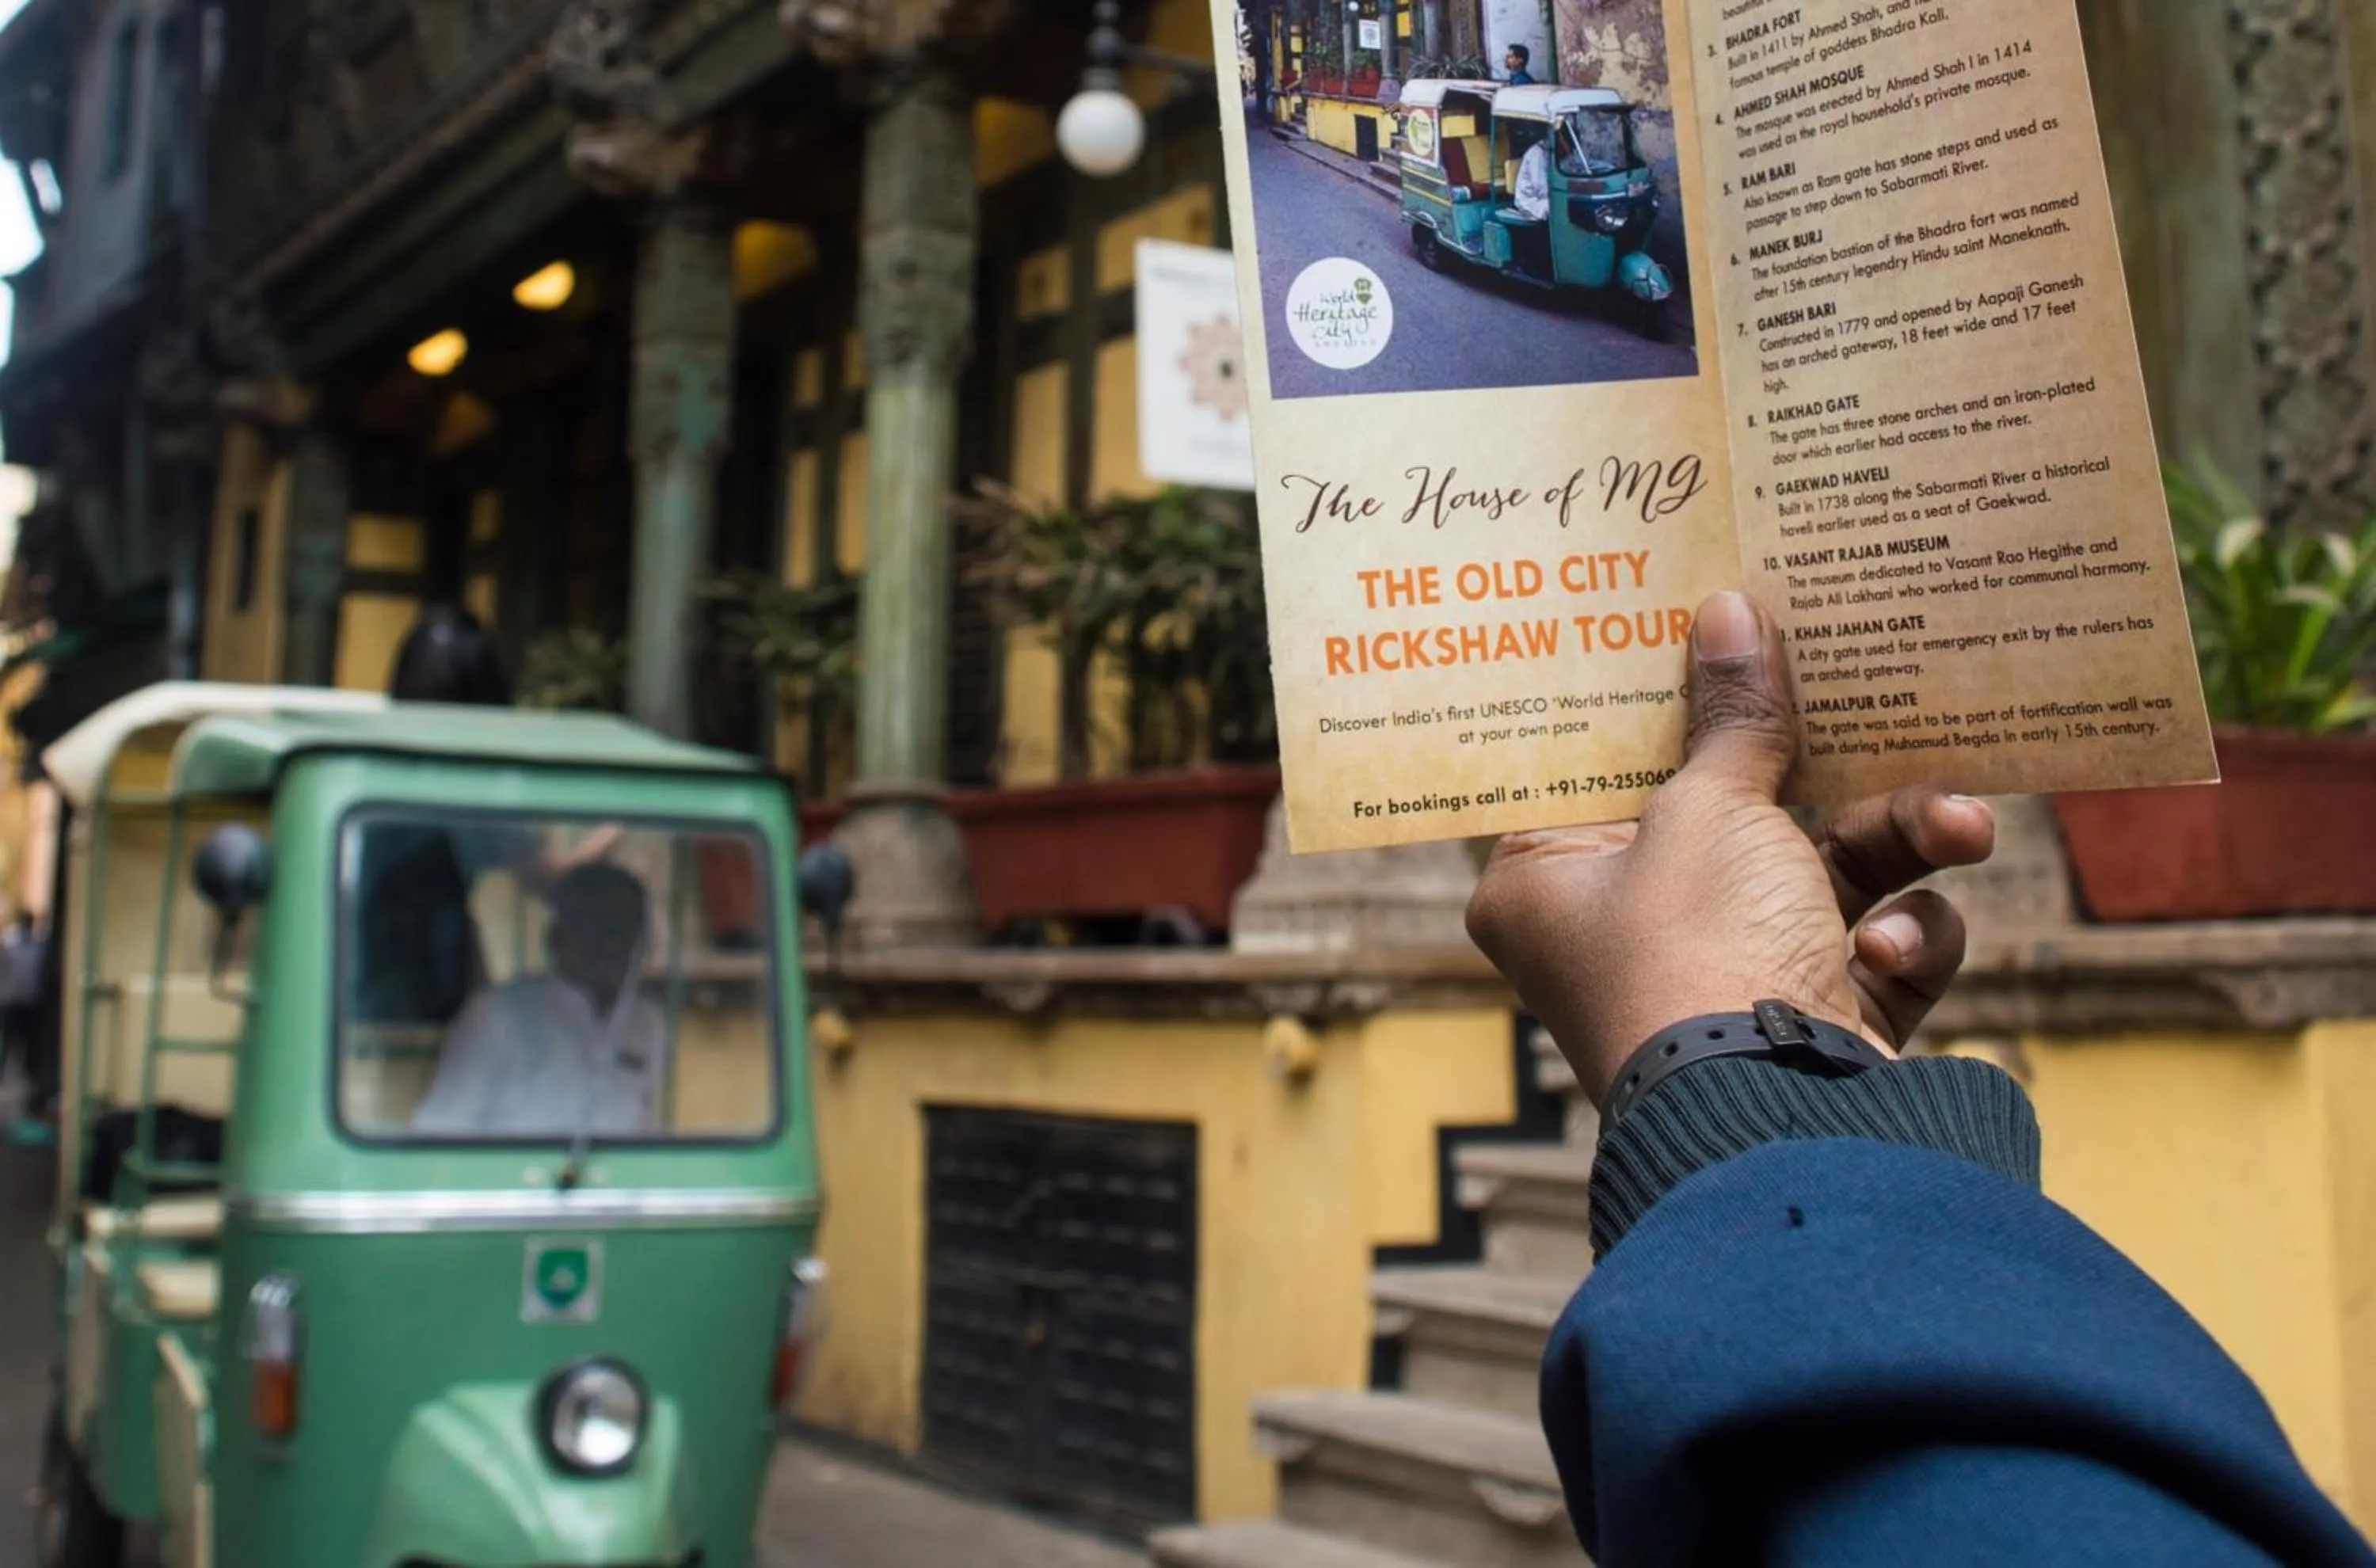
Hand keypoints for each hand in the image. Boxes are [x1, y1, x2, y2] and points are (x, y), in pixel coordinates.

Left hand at [1465, 591, 1996, 1106]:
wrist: (1781, 1120)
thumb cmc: (1698, 952)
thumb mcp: (1711, 806)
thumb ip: (1733, 716)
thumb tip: (1731, 613)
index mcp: (1546, 883)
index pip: (1597, 766)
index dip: (1657, 697)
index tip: (1707, 624)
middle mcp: (1622, 935)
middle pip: (1724, 812)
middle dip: (1813, 766)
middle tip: (1861, 694)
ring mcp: (1719, 984)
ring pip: (1821, 875)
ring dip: (1898, 841)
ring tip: (1960, 822)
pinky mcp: (1807, 1027)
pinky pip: (1869, 950)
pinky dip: (1903, 940)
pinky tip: (1898, 950)